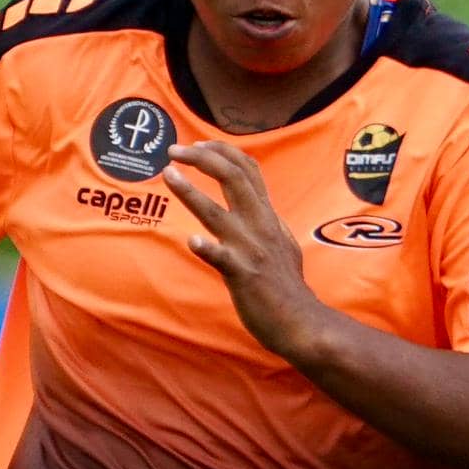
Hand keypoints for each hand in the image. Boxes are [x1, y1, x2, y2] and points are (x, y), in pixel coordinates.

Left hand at [166, 141, 326, 364]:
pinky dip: (207, 248)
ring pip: (217, 212)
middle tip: (174, 149)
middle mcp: (259, 225)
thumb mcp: (285, 244)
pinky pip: (222, 258)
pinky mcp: (242, 274)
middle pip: (233, 177)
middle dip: (202, 158)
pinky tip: (193, 242)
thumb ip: (271, 223)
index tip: (197, 145)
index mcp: (267, 216)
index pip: (247, 169)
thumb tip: (265, 208)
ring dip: (190, 192)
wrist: (300, 322)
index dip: (221, 151)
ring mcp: (250, 249)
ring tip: (168, 174)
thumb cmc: (288, 287)